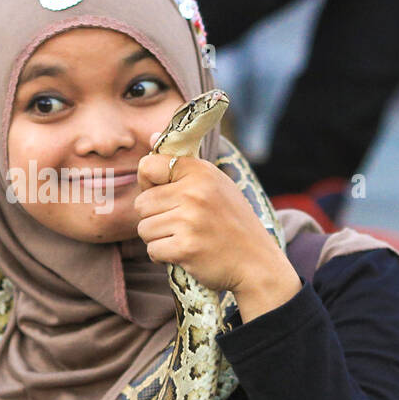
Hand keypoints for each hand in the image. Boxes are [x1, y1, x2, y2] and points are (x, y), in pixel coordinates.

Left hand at [135, 150, 297, 311]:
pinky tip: (184, 253)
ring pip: (144, 229)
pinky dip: (163, 256)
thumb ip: (182, 164)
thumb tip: (149, 137)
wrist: (257, 262)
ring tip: (184, 238)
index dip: (148, 184)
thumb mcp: (215, 183)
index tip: (164, 195)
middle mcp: (195, 192)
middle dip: (154, 218)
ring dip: (159, 239)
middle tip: (179, 224)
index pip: (148, 165)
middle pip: (141, 203)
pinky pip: (152, 250)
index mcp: (201, 171)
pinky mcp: (185, 248)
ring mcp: (190, 221)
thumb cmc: (232, 222)